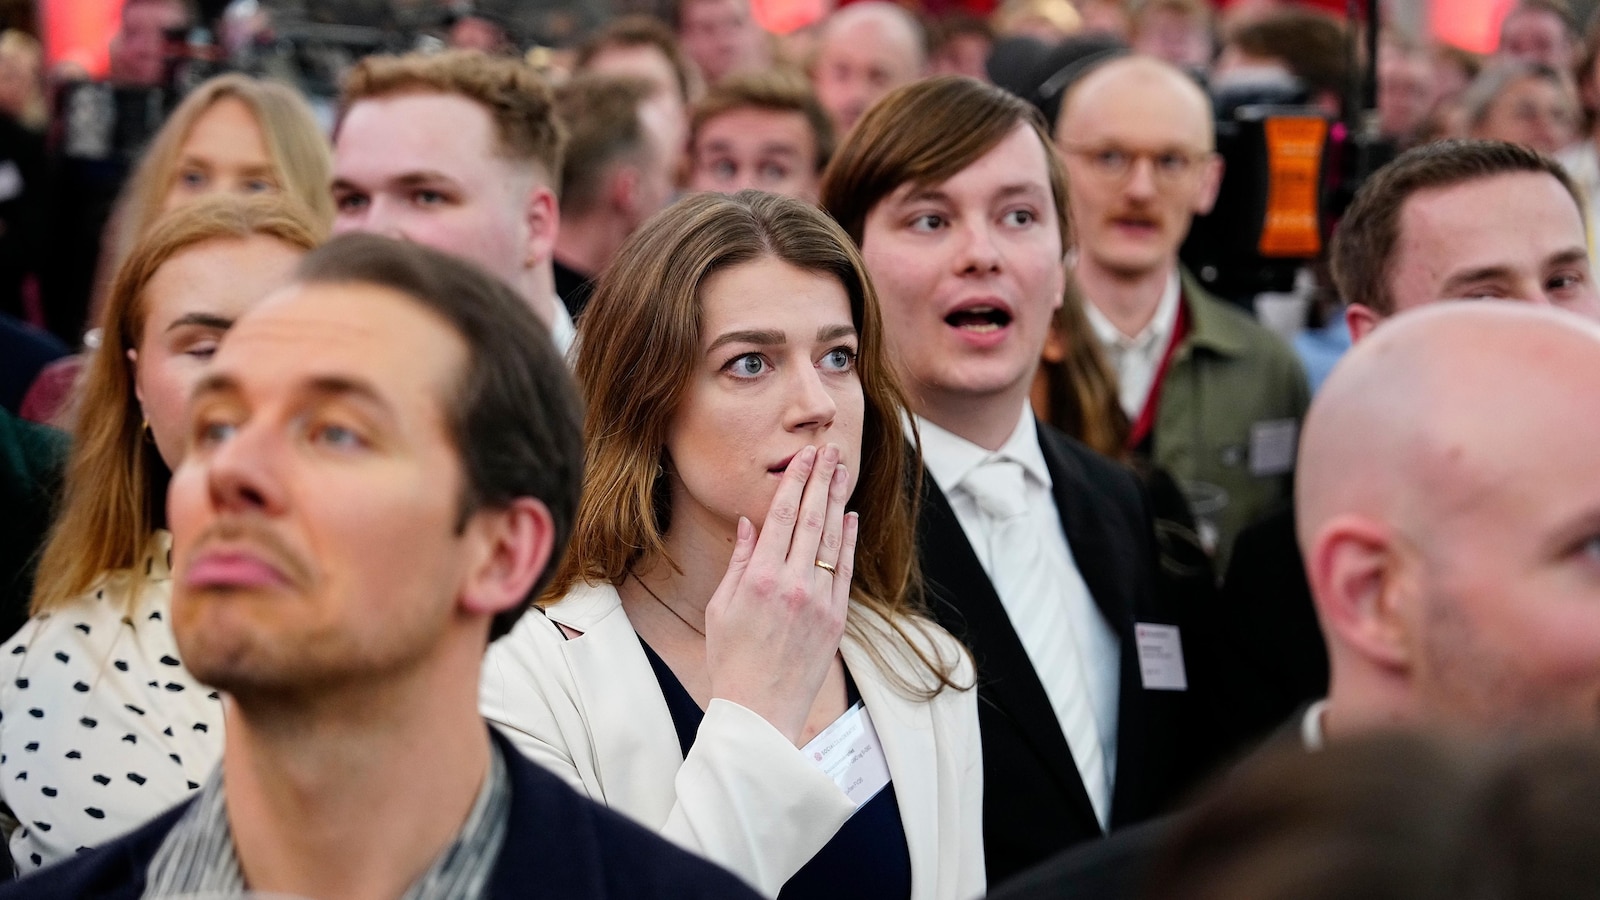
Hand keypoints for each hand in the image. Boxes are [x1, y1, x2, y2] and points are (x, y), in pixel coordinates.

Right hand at [704, 443, 858, 744]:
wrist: (760, 710)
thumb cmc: (731, 659)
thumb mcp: (719, 608)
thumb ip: (739, 562)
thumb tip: (751, 523)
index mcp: (758, 579)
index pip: (780, 517)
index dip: (795, 483)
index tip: (803, 458)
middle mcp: (792, 585)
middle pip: (810, 520)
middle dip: (820, 481)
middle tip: (828, 451)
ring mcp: (818, 601)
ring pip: (831, 540)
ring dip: (837, 502)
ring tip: (842, 472)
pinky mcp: (836, 618)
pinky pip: (845, 570)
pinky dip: (848, 541)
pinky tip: (849, 516)